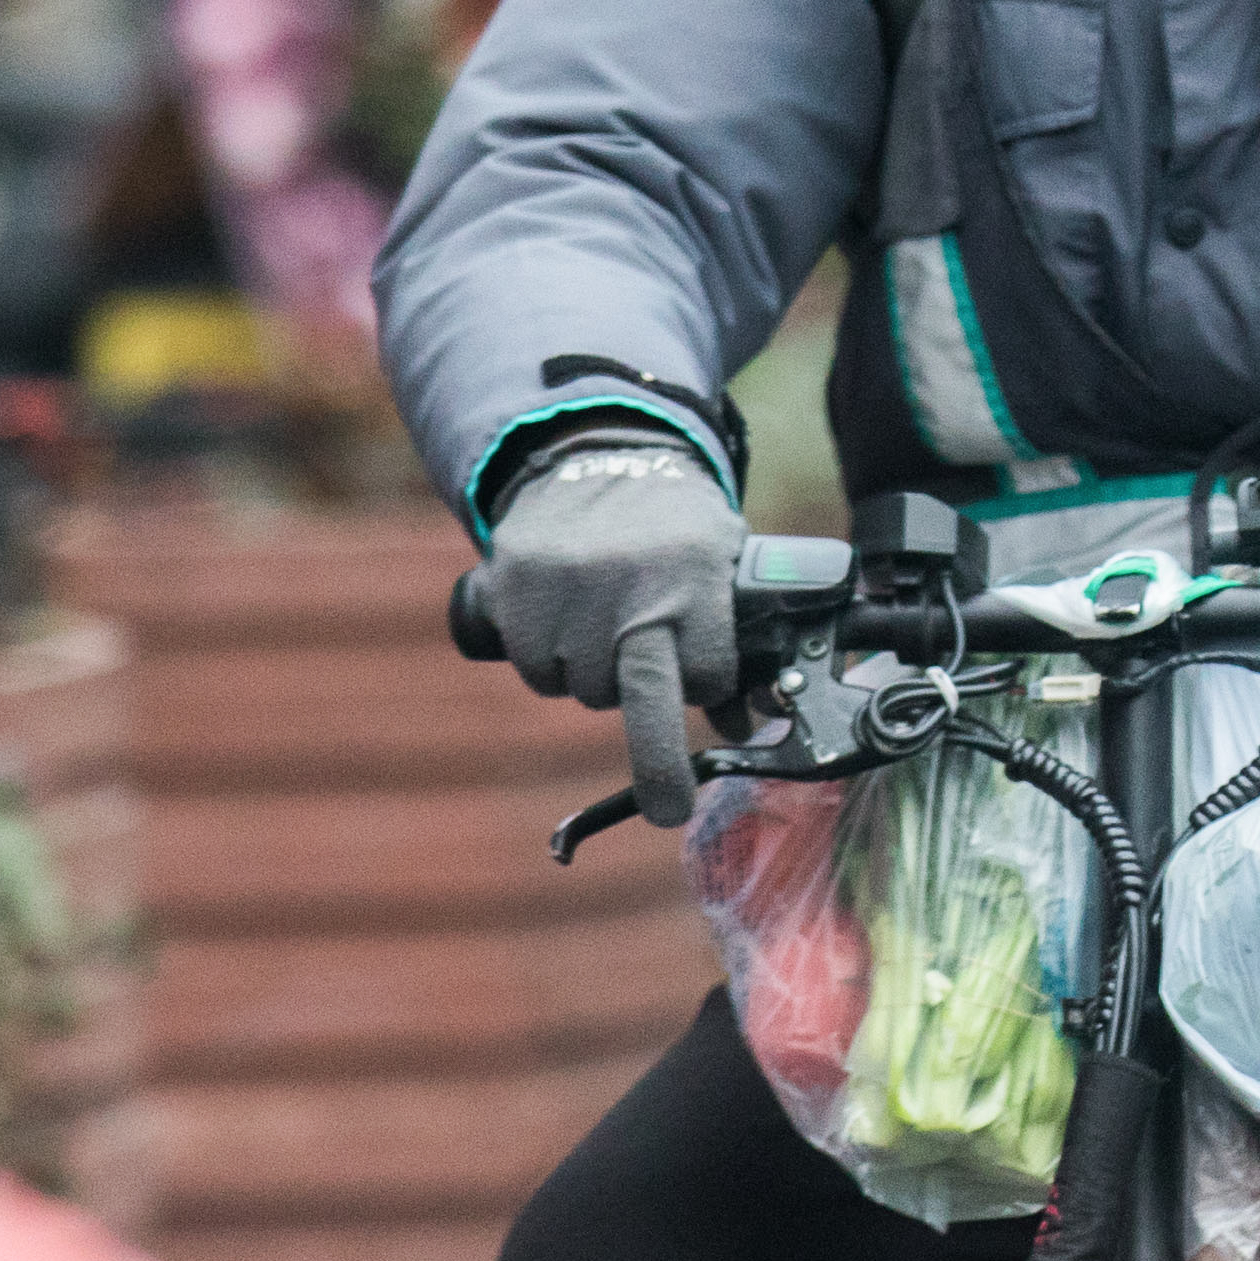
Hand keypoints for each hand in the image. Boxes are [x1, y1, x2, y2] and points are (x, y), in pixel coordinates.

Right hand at [482, 438, 746, 824]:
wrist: (592, 451)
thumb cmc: (669, 523)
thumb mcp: (718, 562)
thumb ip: (732, 640)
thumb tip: (746, 726)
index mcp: (694, 576)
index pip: (708, 674)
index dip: (708, 686)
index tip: (706, 682)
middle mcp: (631, 584)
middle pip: (643, 698)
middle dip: (658, 766)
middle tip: (668, 809)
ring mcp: (567, 587)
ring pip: (583, 689)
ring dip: (596, 680)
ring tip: (605, 629)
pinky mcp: (514, 587)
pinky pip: (536, 670)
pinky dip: (550, 662)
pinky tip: (565, 623)